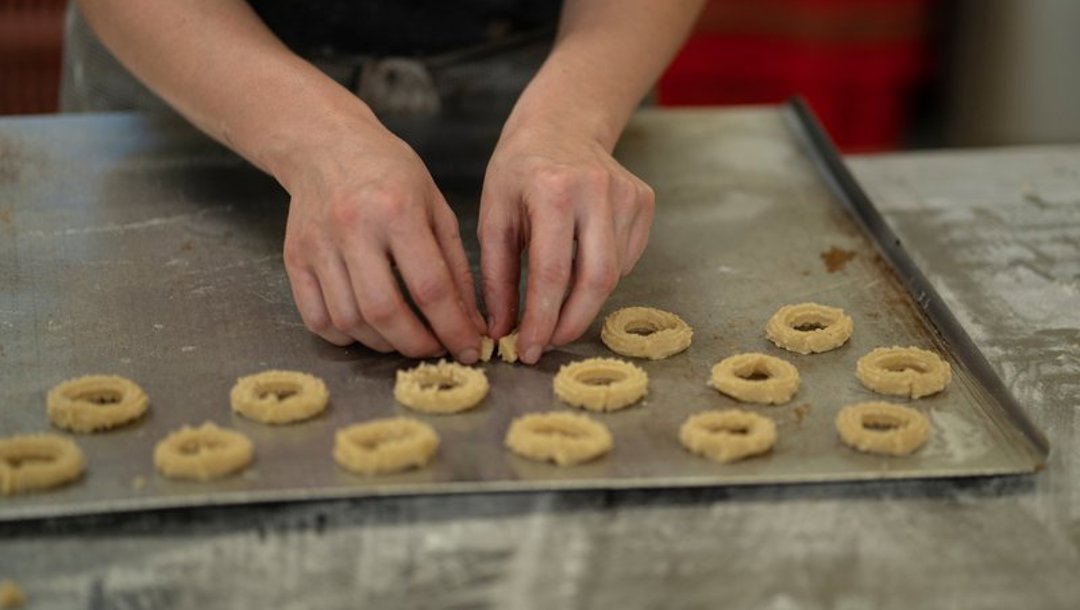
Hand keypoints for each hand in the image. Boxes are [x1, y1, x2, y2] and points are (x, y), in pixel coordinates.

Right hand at [280, 116, 485, 361]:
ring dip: (383, 344)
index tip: (470, 350)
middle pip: (384, 311)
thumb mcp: (436, 207)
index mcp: (397, 210)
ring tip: (405, 338)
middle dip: (416, 344)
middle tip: (436, 349)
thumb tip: (471, 325)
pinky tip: (368, 330)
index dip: (453, 328)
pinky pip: (317, 318)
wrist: (325, 145)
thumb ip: (456, 267)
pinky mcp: (294, 258)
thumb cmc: (390, 173)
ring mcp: (317, 245)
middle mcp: (353, 228)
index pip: (429, 287)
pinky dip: (345, 336)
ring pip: (349, 321)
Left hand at [478, 124, 654, 363]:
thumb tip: (501, 332)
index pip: (552, 272)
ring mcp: (628, 195)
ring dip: (584, 301)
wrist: (561, 123)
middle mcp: (597, 190)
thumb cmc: (518, 171)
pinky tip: (580, 262)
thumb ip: (497, 278)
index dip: (542, 319)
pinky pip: (626, 259)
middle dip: (573, 323)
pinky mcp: (644, 202)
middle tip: (549, 343)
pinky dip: (601, 275)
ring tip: (557, 303)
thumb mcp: (494, 217)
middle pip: (596, 279)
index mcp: (553, 189)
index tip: (529, 350)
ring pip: (613, 273)